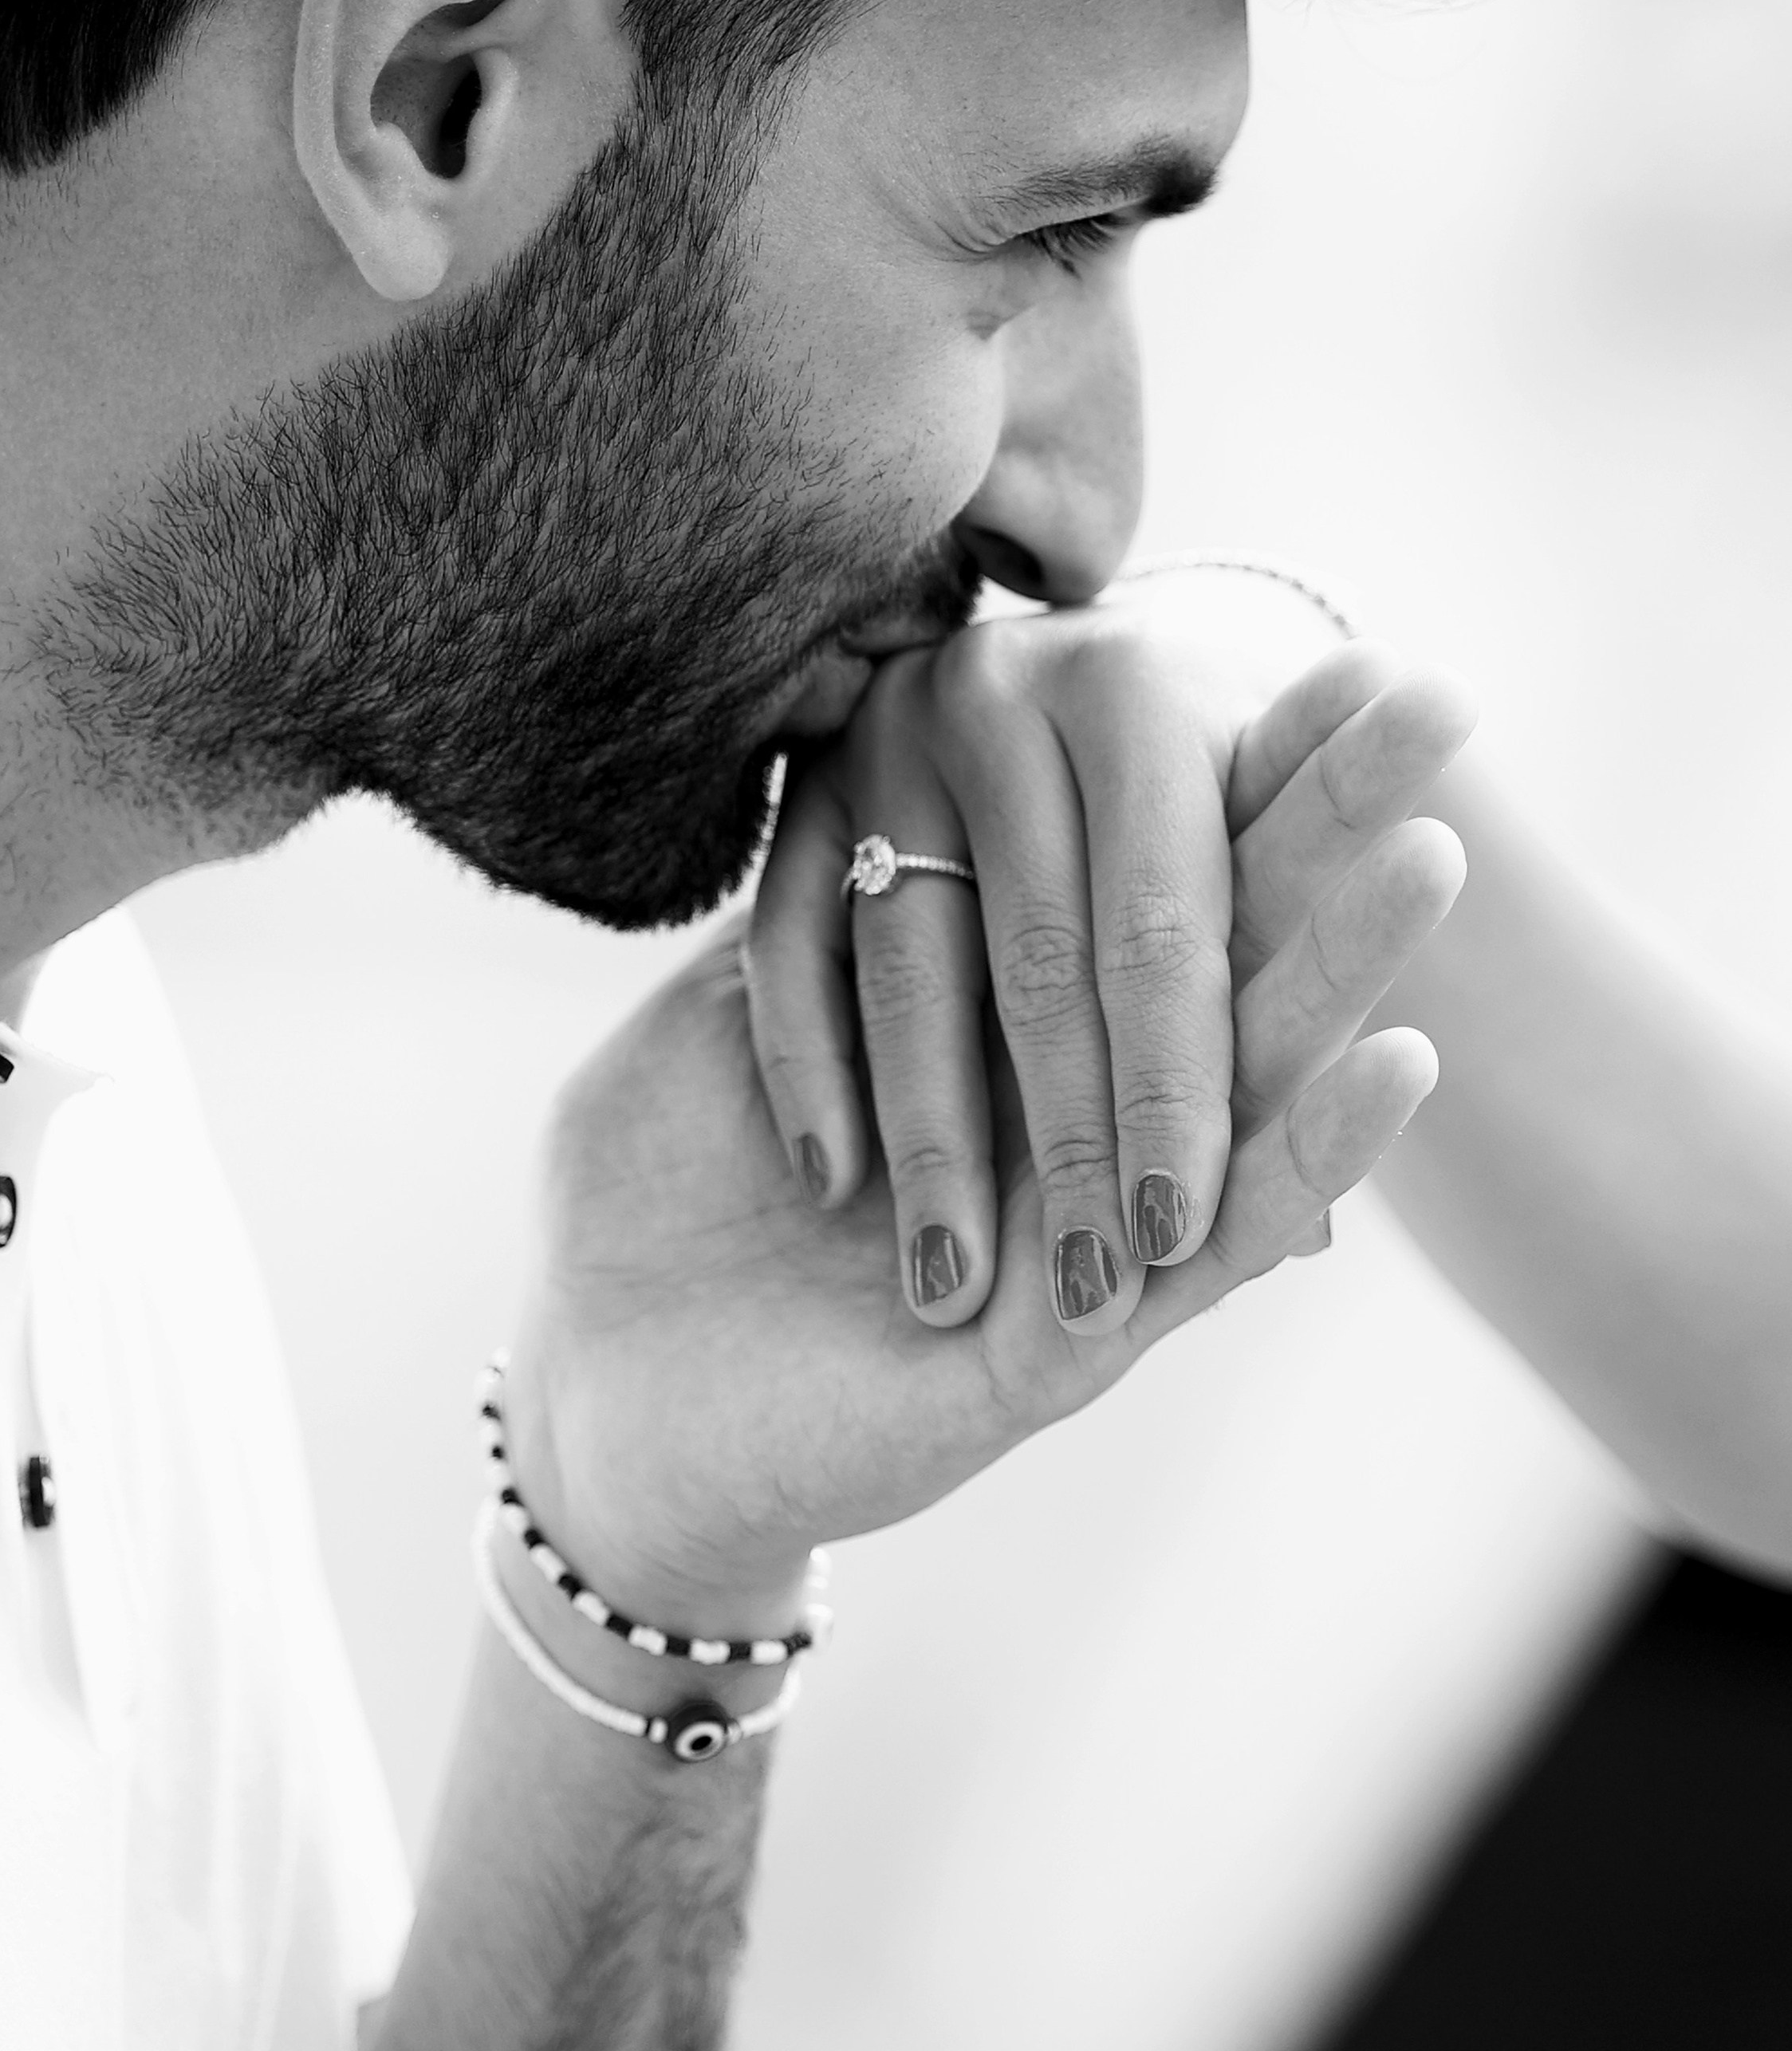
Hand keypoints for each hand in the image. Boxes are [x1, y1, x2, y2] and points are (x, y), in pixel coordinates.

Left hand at [502, 634, 1467, 1637]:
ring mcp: (1086, 1221)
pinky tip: (1406, 1061)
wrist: (602, 1404)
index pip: (1122, 856)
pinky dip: (1311, 1150)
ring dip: (1344, 958)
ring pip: (1244, 1067)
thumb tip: (891, 808)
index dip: (1220, 761)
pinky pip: (1218, 1240)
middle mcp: (1055, 1107)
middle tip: (1443, 696)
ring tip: (1448, 844)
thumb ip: (817, 926)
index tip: (1337, 645)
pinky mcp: (1081, 1340)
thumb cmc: (646, 1206)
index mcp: (977, 1009)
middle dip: (1319, 817)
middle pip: (1209, 934)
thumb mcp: (710, 1028)